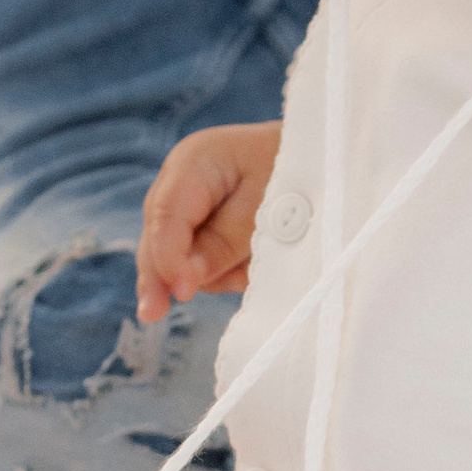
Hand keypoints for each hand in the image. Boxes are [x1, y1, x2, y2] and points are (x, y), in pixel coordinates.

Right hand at [135, 122, 282, 322]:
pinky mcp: (201, 227)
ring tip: (252, 269)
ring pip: (177, 256)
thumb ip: (223, 243)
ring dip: (210, 274)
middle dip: (163, 276)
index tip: (181, 292)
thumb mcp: (267, 205)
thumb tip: (185, 283)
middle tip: (153, 314)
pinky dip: (223, 272)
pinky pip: (198, 261)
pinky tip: (250, 266)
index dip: (169, 258)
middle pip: (158, 238)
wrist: (318, 156)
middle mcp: (179, 183)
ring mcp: (188, 206)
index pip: (167, 215)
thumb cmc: (296, 170)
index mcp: (193, 163)